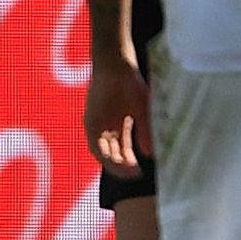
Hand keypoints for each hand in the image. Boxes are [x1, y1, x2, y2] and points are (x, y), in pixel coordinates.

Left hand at [84, 58, 151, 176]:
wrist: (117, 65)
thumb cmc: (132, 83)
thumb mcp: (142, 111)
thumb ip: (145, 132)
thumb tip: (150, 154)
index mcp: (119, 124)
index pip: (122, 149)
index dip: (130, 161)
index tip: (141, 171)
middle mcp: (105, 127)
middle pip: (112, 152)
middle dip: (122, 166)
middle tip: (135, 174)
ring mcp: (96, 124)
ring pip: (103, 151)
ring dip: (113, 163)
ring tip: (127, 171)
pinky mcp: (90, 121)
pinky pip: (95, 143)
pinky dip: (104, 153)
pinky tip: (115, 160)